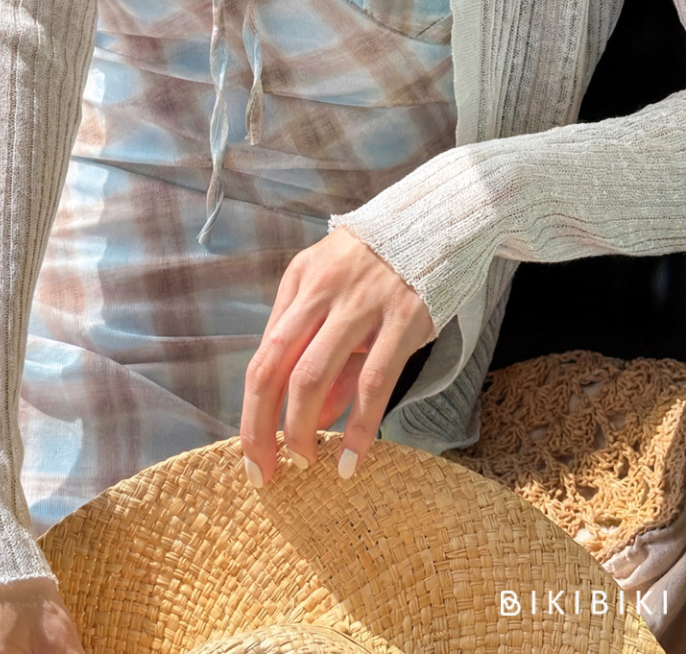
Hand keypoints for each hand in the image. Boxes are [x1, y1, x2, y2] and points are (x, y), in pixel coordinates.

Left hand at [239, 222, 434, 481]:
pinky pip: (372, 382)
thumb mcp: (339, 295)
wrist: (439, 218)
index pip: (263, 358)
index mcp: (301, 281)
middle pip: (275, 368)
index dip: (252, 414)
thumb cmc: (380, 266)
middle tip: (267, 473)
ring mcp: (361, 303)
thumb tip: (316, 420)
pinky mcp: (402, 318)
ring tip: (306, 463)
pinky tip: (352, 460)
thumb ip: (325, 354)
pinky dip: (357, 427)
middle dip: (262, 428)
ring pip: (313, 375)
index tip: (253, 457)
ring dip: (302, 429)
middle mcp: (322, 290)